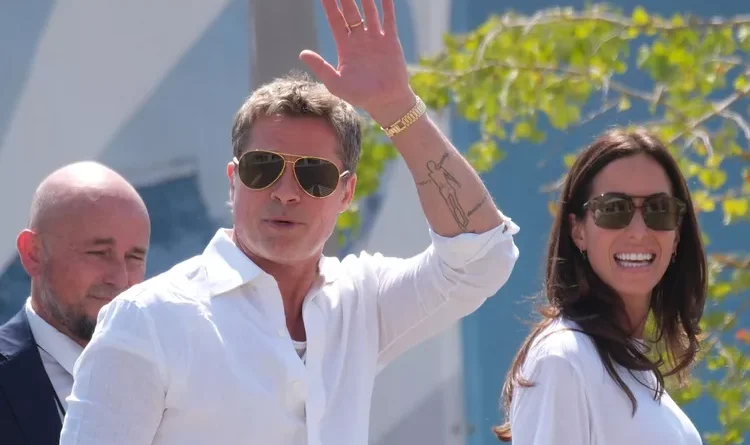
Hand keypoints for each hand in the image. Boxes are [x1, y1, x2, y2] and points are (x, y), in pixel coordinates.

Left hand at [299, 0, 415, 125]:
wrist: (385, 102)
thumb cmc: (359, 95)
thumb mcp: (336, 83)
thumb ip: (321, 67)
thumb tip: (302, 53)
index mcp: (345, 46)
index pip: (336, 19)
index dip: (330, 4)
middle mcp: (359, 39)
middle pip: (351, 11)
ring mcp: (375, 38)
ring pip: (369, 11)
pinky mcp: (390, 41)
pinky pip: (388, 19)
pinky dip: (386, 6)